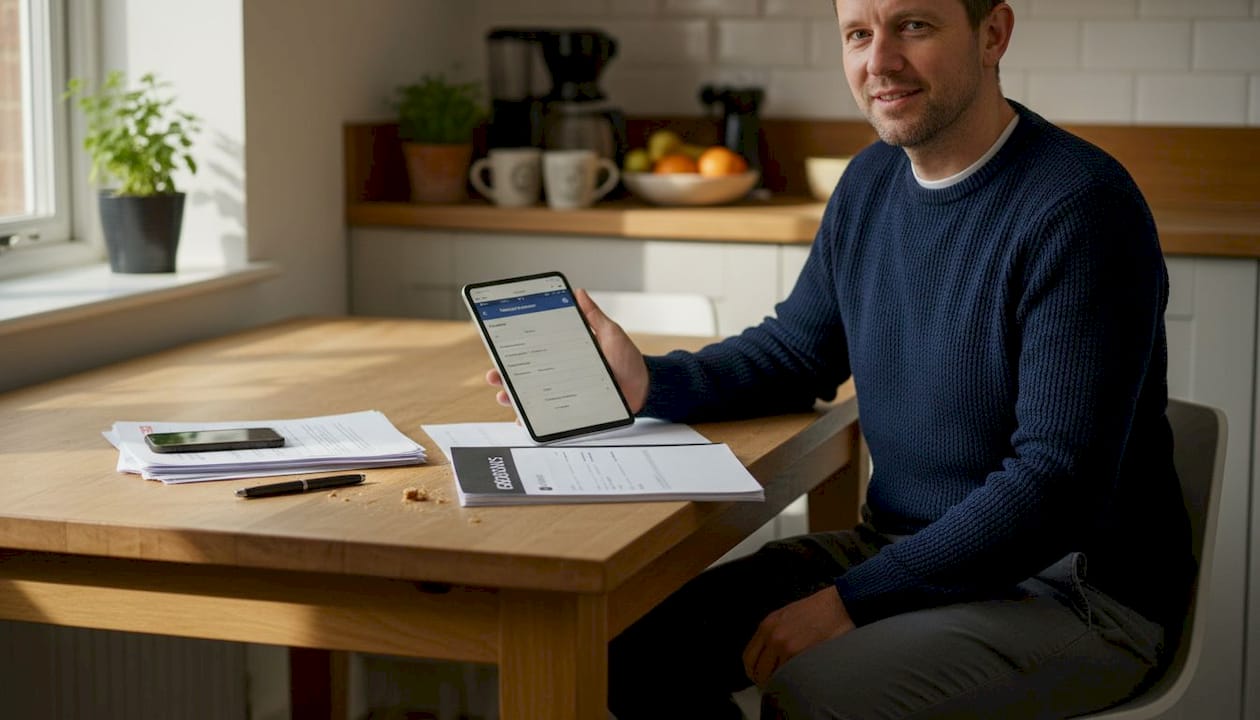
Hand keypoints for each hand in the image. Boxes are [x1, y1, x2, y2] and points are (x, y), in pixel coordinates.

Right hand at [484, 288, 649, 412]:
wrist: (645, 387)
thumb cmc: (627, 360)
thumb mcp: (610, 334)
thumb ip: (593, 316)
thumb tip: (578, 293)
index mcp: (564, 354)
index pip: (534, 352)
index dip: (513, 350)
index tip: (497, 346)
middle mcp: (559, 375)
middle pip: (525, 376)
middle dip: (504, 376)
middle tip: (494, 374)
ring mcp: (564, 394)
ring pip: (531, 398)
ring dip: (513, 398)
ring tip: (504, 396)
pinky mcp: (571, 412)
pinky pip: (548, 418)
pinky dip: (534, 420)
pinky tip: (524, 419)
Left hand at [742, 586, 854, 687]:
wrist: (840, 605)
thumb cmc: (818, 611)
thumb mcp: (787, 617)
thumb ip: (774, 635)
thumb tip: (768, 657)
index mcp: (767, 626)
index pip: (748, 658)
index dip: (754, 672)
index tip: (761, 678)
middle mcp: (773, 636)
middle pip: (758, 671)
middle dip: (766, 682)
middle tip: (776, 686)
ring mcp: (786, 646)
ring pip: (773, 677)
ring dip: (780, 684)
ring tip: (791, 685)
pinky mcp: (800, 654)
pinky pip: (789, 677)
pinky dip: (793, 683)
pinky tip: (801, 681)